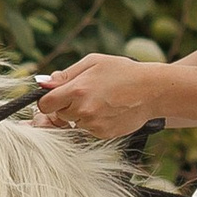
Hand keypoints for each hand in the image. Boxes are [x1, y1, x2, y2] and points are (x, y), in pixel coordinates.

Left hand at [35, 51, 167, 139]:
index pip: (44, 104)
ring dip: (80, 115)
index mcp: (76, 90)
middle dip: (66, 106)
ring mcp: (93, 125)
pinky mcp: (103, 134)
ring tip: (101, 101)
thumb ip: (66, 74)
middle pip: (58, 115)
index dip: (48, 100)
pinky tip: (108, 110)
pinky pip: (88, 131)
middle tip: (85, 95)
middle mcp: (82, 110)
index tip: (56, 96)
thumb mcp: (93, 62)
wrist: (152, 90)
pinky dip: (94, 122)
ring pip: (73, 123)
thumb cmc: (123, 71)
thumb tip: (44, 83)